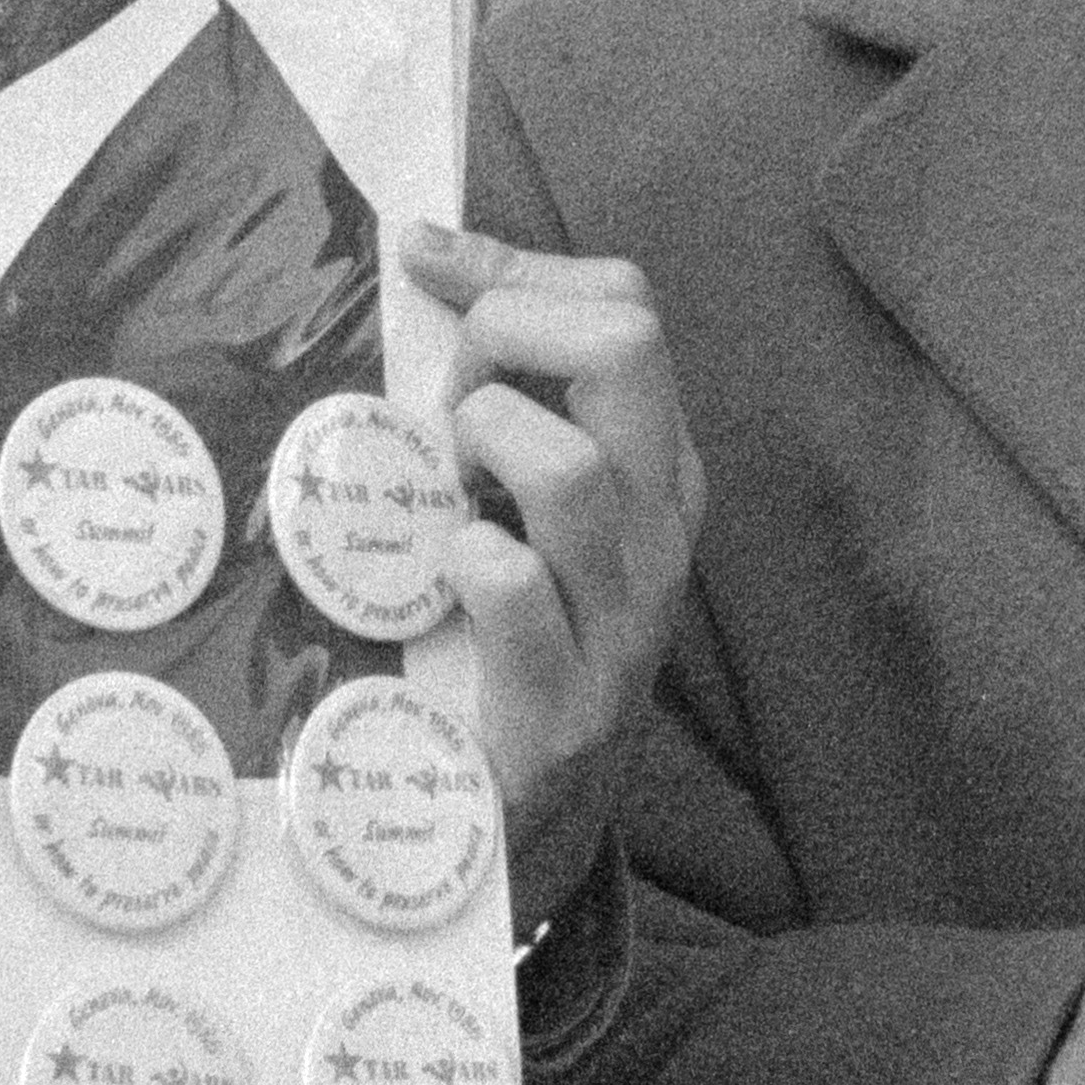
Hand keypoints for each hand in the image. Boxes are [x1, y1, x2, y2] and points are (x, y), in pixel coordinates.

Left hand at [399, 223, 694, 933]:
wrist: (531, 831)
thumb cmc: (508, 643)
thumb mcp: (521, 498)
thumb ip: (492, 388)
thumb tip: (426, 253)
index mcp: (656, 466)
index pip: (625, 301)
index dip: (513, 267)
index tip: (425, 274)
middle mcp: (659, 528)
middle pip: (624, 341)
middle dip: (506, 335)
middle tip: (451, 411)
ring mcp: (621, 617)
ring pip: (566, 464)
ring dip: (477, 451)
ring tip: (448, 502)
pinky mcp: (561, 703)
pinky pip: (512, 585)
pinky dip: (462, 563)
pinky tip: (446, 581)